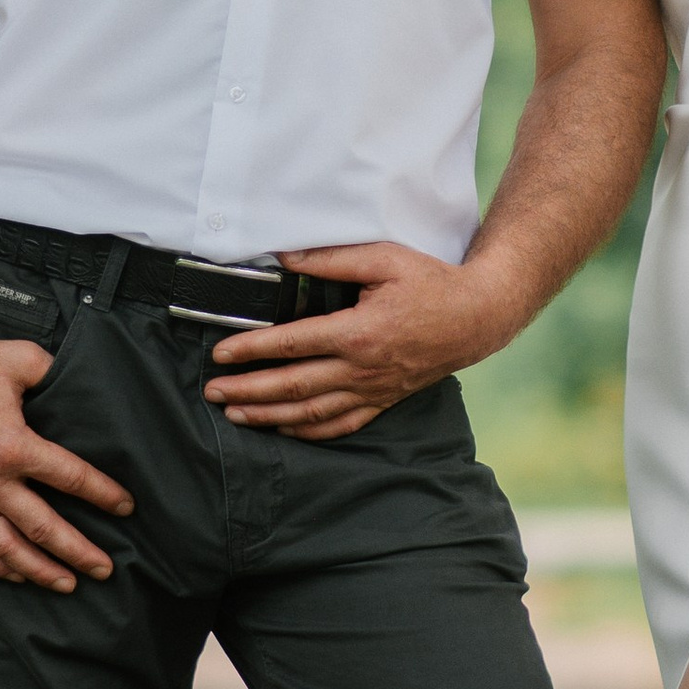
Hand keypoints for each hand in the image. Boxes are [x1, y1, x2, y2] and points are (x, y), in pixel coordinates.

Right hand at [0, 324, 132, 590]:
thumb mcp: (20, 359)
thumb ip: (56, 374)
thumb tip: (84, 385)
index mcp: (13, 446)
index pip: (71, 478)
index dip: (103, 494)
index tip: (127, 507)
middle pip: (43, 527)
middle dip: (78, 551)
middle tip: (105, 569)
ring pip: (5, 547)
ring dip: (38, 570)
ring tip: (66, 583)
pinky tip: (15, 575)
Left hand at [202, 241, 510, 441]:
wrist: (477, 317)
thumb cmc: (431, 283)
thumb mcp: (385, 258)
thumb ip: (331, 259)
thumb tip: (284, 256)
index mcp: (359, 332)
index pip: (292, 344)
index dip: (252, 349)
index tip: (220, 353)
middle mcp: (362, 369)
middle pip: (293, 386)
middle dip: (248, 390)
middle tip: (212, 391)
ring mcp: (373, 391)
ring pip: (311, 412)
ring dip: (269, 415)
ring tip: (234, 414)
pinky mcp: (383, 401)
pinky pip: (340, 425)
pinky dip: (307, 432)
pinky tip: (282, 429)